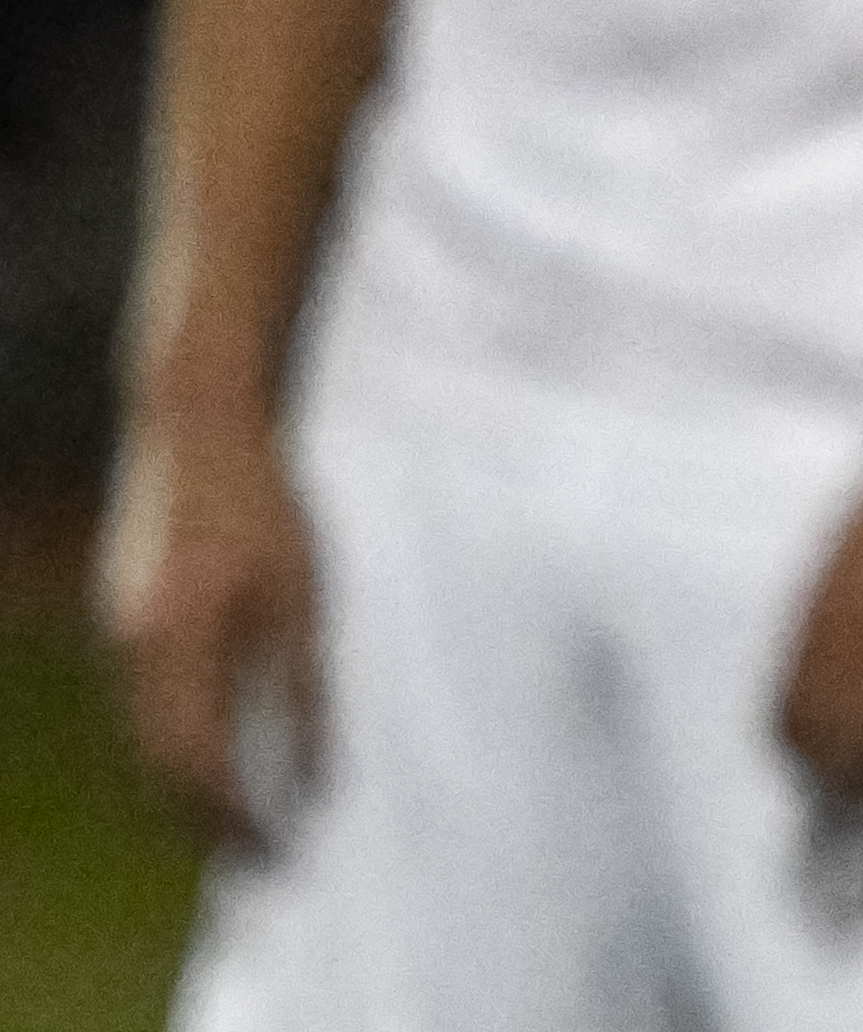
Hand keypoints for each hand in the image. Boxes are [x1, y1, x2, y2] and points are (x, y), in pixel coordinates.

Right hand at [96, 400, 321, 843]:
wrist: (195, 428)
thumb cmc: (265, 506)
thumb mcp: (301, 598)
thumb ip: (305, 689)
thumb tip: (316, 776)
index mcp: (177, 646)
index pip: (198, 766)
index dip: (235, 818)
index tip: (279, 851)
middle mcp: (132, 650)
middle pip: (160, 767)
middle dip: (206, 821)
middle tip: (261, 861)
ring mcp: (119, 634)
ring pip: (146, 740)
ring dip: (189, 789)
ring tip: (245, 824)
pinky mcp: (125, 618)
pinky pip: (146, 705)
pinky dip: (180, 744)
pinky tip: (221, 756)